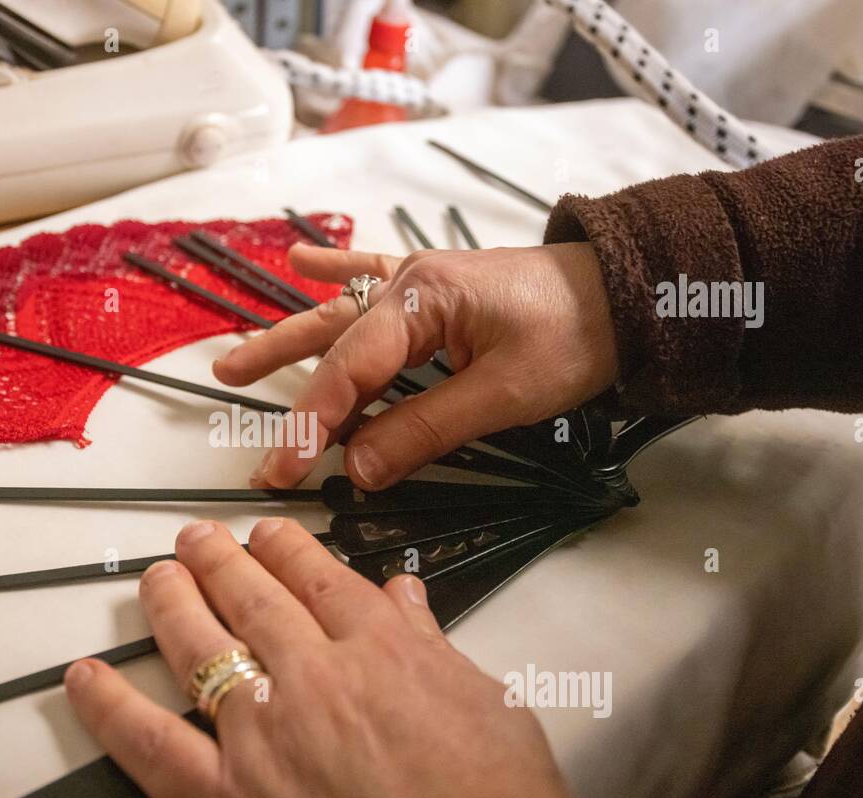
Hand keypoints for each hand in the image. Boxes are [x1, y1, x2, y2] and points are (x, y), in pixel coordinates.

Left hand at [65, 518, 581, 797]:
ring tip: (156, 578)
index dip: (283, 546)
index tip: (267, 535)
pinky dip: (110, 709)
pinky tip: (85, 680)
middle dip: (218, 559)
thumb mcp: (486, 703)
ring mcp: (264, 735)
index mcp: (379, 648)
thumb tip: (408, 600)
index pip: (315, 574)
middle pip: (250, 597)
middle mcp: (313, 678)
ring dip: (170, 601)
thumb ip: (434, 644)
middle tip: (197, 540)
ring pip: (198, 644)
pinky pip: (152, 746)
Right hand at [212, 242, 618, 489]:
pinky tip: (299, 261)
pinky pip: (370, 279)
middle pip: (331, 345)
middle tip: (241, 429)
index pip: (349, 373)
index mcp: (420, 301)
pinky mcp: (436, 287)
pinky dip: (335, 272)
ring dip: (288, 341)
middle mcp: (406, 286)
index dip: (311, 426)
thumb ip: (425, 429)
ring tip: (234, 363)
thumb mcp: (502, 393)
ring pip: (338, 318)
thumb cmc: (574, 336)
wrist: (628, 289)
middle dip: (287, 390)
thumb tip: (358, 469)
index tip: (280, 472)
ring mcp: (418, 282)